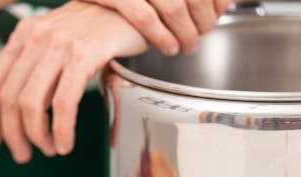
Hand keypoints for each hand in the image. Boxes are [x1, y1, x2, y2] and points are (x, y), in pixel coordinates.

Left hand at [0, 1, 146, 162]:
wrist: (133, 8)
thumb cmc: (97, 31)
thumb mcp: (59, 42)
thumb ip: (39, 66)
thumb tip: (22, 112)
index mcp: (25, 34)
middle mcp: (37, 36)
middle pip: (10, 98)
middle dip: (14, 135)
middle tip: (24, 155)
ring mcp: (59, 44)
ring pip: (32, 103)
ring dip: (37, 136)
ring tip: (50, 150)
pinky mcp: (84, 54)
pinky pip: (63, 102)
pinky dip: (62, 130)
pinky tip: (65, 143)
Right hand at [83, 0, 232, 54]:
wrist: (78, 15)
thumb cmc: (116, 1)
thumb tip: (221, 4)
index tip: (218, 12)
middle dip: (204, 19)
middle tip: (200, 36)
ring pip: (173, 6)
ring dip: (187, 33)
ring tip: (187, 47)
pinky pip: (144, 17)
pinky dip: (162, 36)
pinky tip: (168, 48)